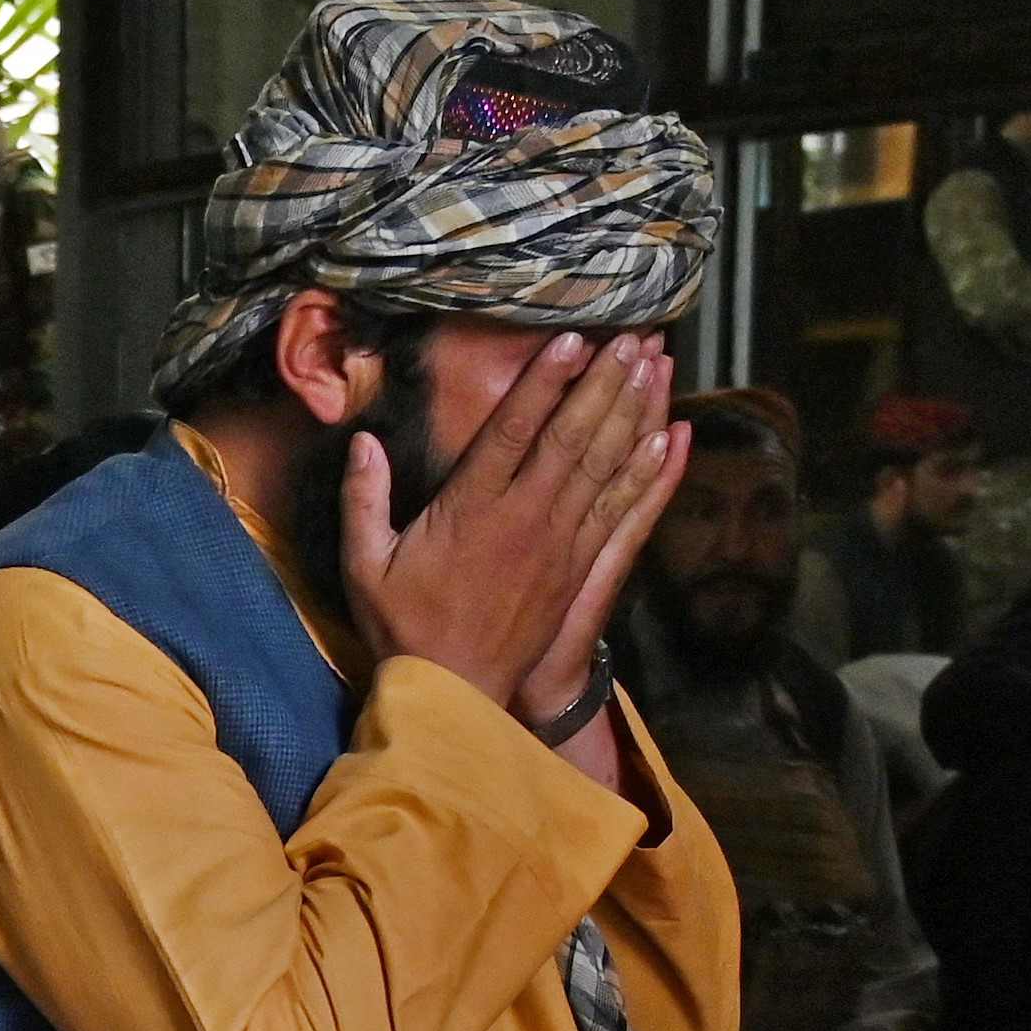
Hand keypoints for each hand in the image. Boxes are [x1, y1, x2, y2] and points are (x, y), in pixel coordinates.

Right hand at [344, 331, 687, 713]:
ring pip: (604, 466)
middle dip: (604, 382)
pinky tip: (667, 437)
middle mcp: (524, 519)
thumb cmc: (405, 628)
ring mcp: (558, 544)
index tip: (570, 339)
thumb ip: (364, 499)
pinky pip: (620, 511)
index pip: (513, 431)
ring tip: (654, 365)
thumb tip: (363, 440)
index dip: (544, 382)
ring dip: (632, 412)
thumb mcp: (365, 565)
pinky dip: (646, 472)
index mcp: (471, 510)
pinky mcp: (578, 568)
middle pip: (572, 437)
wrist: (455, 694)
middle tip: (633, 335)